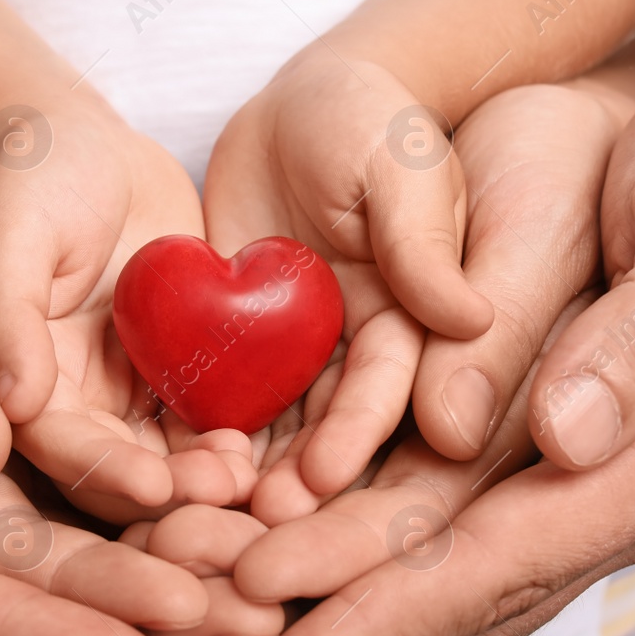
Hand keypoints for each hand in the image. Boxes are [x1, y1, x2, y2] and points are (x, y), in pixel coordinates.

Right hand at [0, 93, 255, 518]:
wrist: (90, 145)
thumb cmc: (34, 172)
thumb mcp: (8, 230)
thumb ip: (4, 313)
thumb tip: (14, 402)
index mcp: (9, 377)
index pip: (55, 444)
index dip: (104, 471)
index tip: (157, 487)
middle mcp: (64, 399)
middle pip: (116, 467)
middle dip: (170, 487)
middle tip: (228, 489)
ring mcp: (120, 392)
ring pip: (164, 456)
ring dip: (205, 474)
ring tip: (251, 471)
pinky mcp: (172, 375)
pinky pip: (203, 419)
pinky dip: (232, 436)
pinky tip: (268, 439)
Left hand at [172, 69, 634, 635]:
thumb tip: (566, 439)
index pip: (501, 565)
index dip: (381, 620)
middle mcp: (603, 498)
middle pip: (450, 611)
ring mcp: (558, 490)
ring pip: (426, 595)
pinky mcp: (517, 463)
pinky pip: (421, 544)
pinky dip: (341, 589)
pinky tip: (272, 621)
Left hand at [203, 52, 490, 517]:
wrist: (295, 109)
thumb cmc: (367, 121)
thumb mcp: (401, 165)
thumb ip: (425, 239)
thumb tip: (470, 316)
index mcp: (419, 322)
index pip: (393, 390)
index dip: (359, 434)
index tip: (323, 478)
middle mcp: (363, 357)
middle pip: (333, 434)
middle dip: (297, 480)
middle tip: (254, 526)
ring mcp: (302, 361)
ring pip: (276, 432)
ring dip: (245, 477)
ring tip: (202, 514)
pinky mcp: (246, 352)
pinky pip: (223, 401)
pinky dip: (198, 436)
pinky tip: (163, 470)